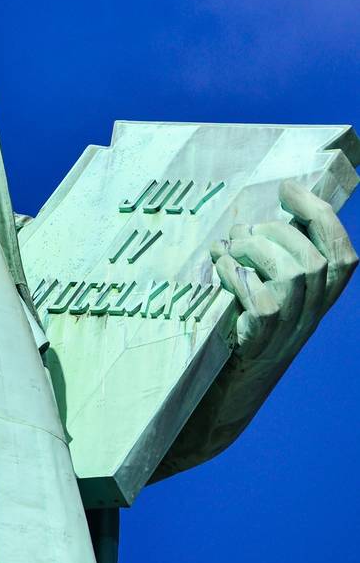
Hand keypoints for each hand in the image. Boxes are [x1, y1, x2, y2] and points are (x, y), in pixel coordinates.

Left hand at [211, 178, 356, 372]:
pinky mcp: (263, 339)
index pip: (342, 254)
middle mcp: (313, 311)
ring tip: (228, 247)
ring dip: (254, 250)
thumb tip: (258, 213)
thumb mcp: (271, 282)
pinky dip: (238, 276)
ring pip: (292, 276)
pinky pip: (263, 302)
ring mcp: (290, 327)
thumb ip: (276, 253)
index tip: (287, 188)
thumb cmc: (248, 315)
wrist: (231, 374)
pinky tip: (220, 267)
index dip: (318, 215)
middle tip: (242, 231)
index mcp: (321, 293)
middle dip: (276, 232)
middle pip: (314, 260)